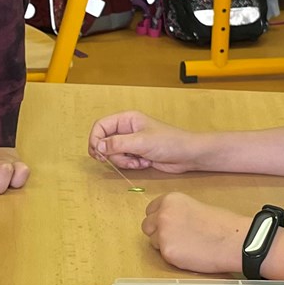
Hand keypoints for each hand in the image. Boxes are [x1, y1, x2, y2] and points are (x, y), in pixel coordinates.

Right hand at [88, 111, 203, 172]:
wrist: (187, 155)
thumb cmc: (169, 142)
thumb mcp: (141, 142)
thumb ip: (117, 144)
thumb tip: (98, 146)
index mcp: (127, 119)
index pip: (100, 126)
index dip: (95, 139)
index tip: (98, 152)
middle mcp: (127, 130)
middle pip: (104, 142)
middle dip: (112, 154)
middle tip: (124, 158)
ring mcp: (131, 143)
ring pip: (113, 154)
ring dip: (124, 161)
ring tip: (139, 161)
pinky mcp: (136, 154)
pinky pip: (124, 161)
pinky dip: (131, 165)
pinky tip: (144, 163)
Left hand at [142, 192, 248, 273]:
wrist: (233, 240)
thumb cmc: (222, 224)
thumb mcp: (195, 207)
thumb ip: (177, 212)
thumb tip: (169, 222)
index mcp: (170, 200)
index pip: (151, 210)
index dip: (159, 218)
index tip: (170, 225)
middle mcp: (163, 214)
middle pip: (147, 226)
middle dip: (158, 232)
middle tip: (177, 238)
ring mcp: (163, 234)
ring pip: (153, 242)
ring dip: (165, 245)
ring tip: (187, 246)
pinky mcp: (167, 253)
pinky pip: (163, 256)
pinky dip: (173, 257)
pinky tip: (190, 254)